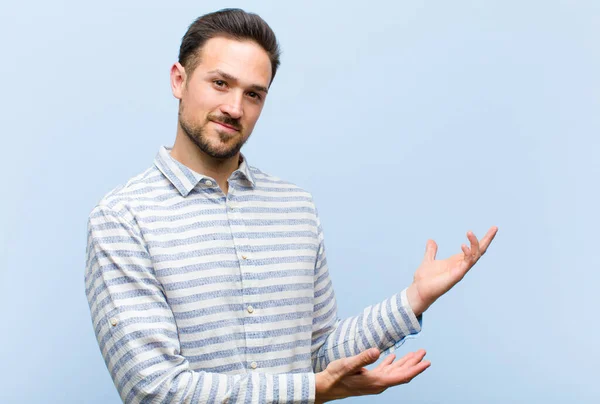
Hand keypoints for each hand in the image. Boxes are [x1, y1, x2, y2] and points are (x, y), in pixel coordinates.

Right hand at [315, 348, 429, 402]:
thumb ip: (363, 358)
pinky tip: (393, 357)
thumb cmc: (335, 377)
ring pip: (394, 372)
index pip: (402, 376)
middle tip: (423, 352)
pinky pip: (385, 371)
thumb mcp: (347, 365)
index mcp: (376, 382)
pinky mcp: (369, 379)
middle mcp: (378, 384)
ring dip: (405, 362)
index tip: (426, 362)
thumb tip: (377, 351)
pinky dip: (391, 363)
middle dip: (414, 363)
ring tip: (415, 353)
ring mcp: (374, 382)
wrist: (325, 388)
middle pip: (401, 374)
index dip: (415, 369)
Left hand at [407, 226, 497, 315]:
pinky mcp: (456, 276)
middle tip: (494, 228)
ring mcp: (460, 270)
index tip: (492, 229)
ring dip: (474, 244)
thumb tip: (431, 241)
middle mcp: (461, 265)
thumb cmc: (425, 279)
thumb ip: (431, 251)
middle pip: (479, 251)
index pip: (473, 248)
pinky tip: (464, 246)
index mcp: (456, 261)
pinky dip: (467, 254)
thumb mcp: (428, 260)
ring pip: (475, 256)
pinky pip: (466, 264)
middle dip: (487, 240)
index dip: (481, 239)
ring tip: (469, 232)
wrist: (419, 290)